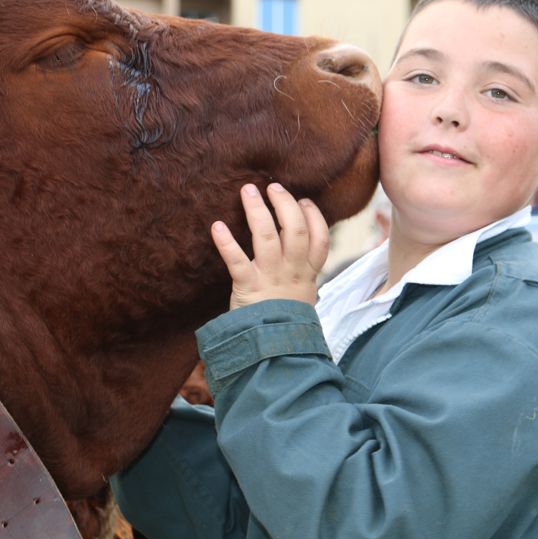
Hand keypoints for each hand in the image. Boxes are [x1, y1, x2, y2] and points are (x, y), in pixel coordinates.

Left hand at [210, 183, 328, 309]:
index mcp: (308, 273)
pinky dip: (226, 242)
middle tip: (273, 187)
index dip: (314, 216)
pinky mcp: (248, 288)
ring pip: (267, 237)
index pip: (320, 238)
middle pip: (296, 229)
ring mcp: (271, 278)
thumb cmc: (285, 320)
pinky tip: (217, 226)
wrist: (275, 351)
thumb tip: (298, 249)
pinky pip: (237, 261)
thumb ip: (303, 271)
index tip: (303, 201)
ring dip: (257, 210)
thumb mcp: (303, 295)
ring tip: (248, 191)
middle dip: (285, 204)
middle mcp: (292, 271)